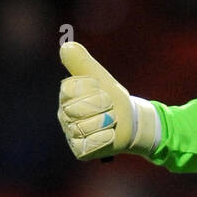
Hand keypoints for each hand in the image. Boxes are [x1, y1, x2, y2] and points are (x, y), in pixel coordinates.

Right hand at [58, 42, 157, 160]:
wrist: (131, 123)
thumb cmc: (114, 98)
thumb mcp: (101, 78)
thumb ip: (83, 63)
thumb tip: (67, 46)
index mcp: (66, 95)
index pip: (71, 89)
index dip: (92, 89)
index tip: (103, 91)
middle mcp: (64, 114)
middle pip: (77, 110)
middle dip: (102, 106)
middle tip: (110, 108)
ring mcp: (71, 134)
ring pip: (83, 128)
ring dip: (105, 123)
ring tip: (110, 122)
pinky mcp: (80, 151)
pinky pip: (89, 145)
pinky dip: (104, 139)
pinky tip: (109, 135)